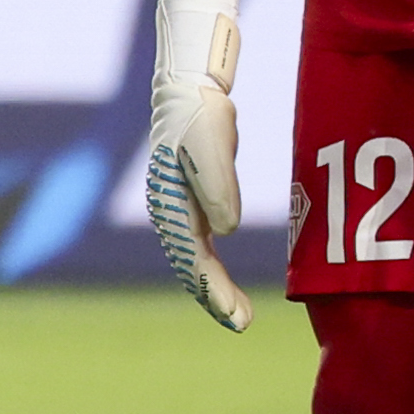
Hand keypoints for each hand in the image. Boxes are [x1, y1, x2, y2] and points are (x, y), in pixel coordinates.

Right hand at [146, 0, 251, 330]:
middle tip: (242, 323)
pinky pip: (199, 246)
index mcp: (172, 204)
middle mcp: (171, 213)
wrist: (188, 90)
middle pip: (191, 266)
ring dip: (213, 288)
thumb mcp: (214, 149)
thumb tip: (227, 230)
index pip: (193, 257)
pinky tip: (224, 282)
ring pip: (194, 260)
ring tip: (239, 314)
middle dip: (215, 297)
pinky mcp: (192, 203)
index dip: (214, 289)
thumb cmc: (201, 116)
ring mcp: (179, 209)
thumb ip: (221, 189)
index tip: (235, 314)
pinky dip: (211, 269)